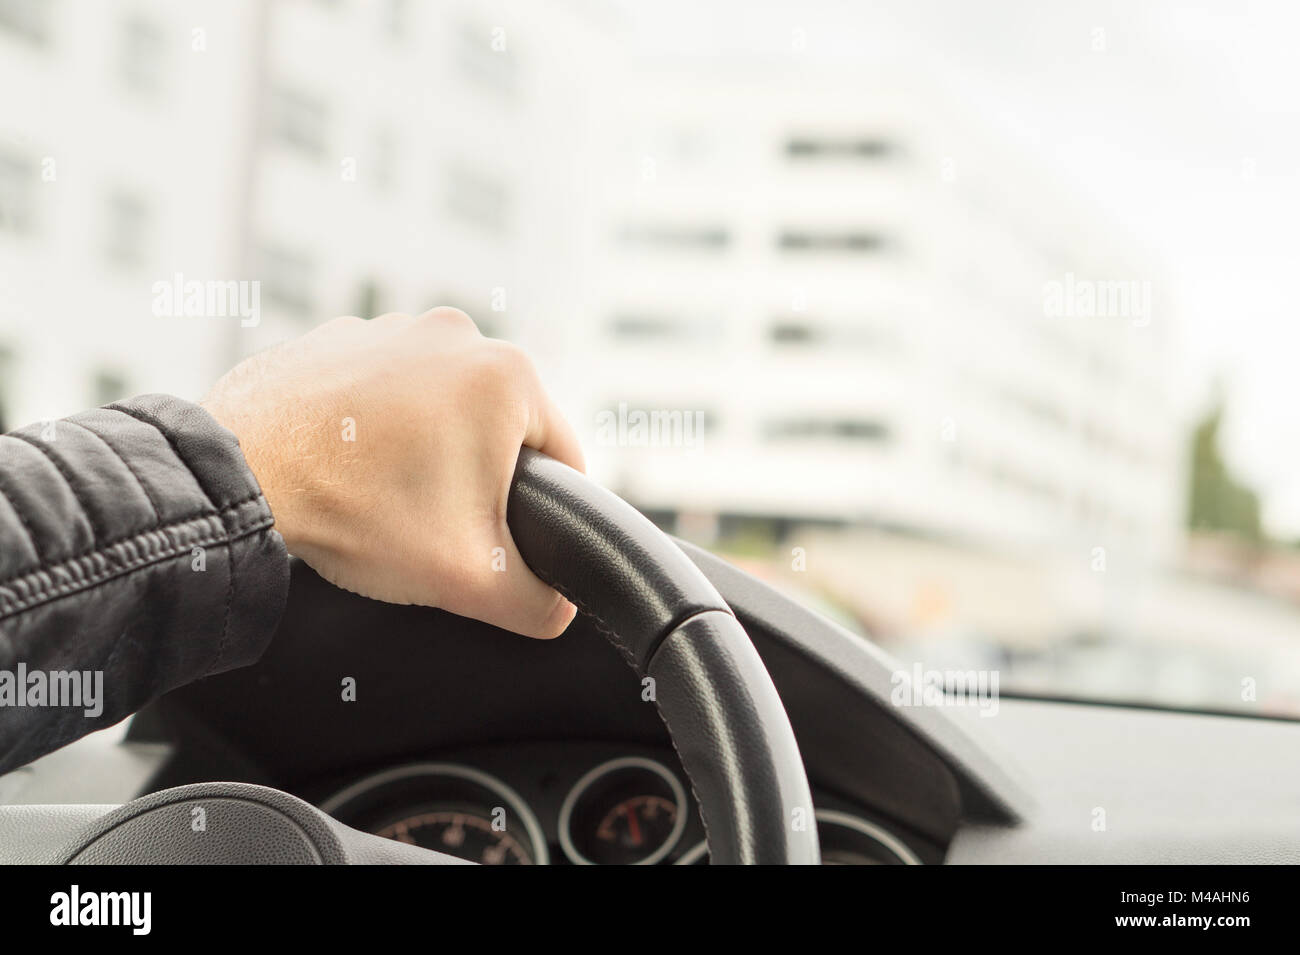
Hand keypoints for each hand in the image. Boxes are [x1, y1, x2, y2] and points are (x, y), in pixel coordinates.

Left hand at [202, 309, 583, 638]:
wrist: (240, 479)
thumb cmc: (357, 513)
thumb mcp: (471, 578)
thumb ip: (537, 602)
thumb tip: (557, 608)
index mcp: (507, 375)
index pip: (564, 455)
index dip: (545, 509)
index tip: (504, 538)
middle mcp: (455, 335)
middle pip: (500, 428)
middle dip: (478, 478)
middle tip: (436, 523)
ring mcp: (391, 329)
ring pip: (440, 407)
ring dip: (428, 449)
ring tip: (387, 496)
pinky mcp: (339, 339)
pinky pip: (381, 391)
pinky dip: (375, 427)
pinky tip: (350, 468)